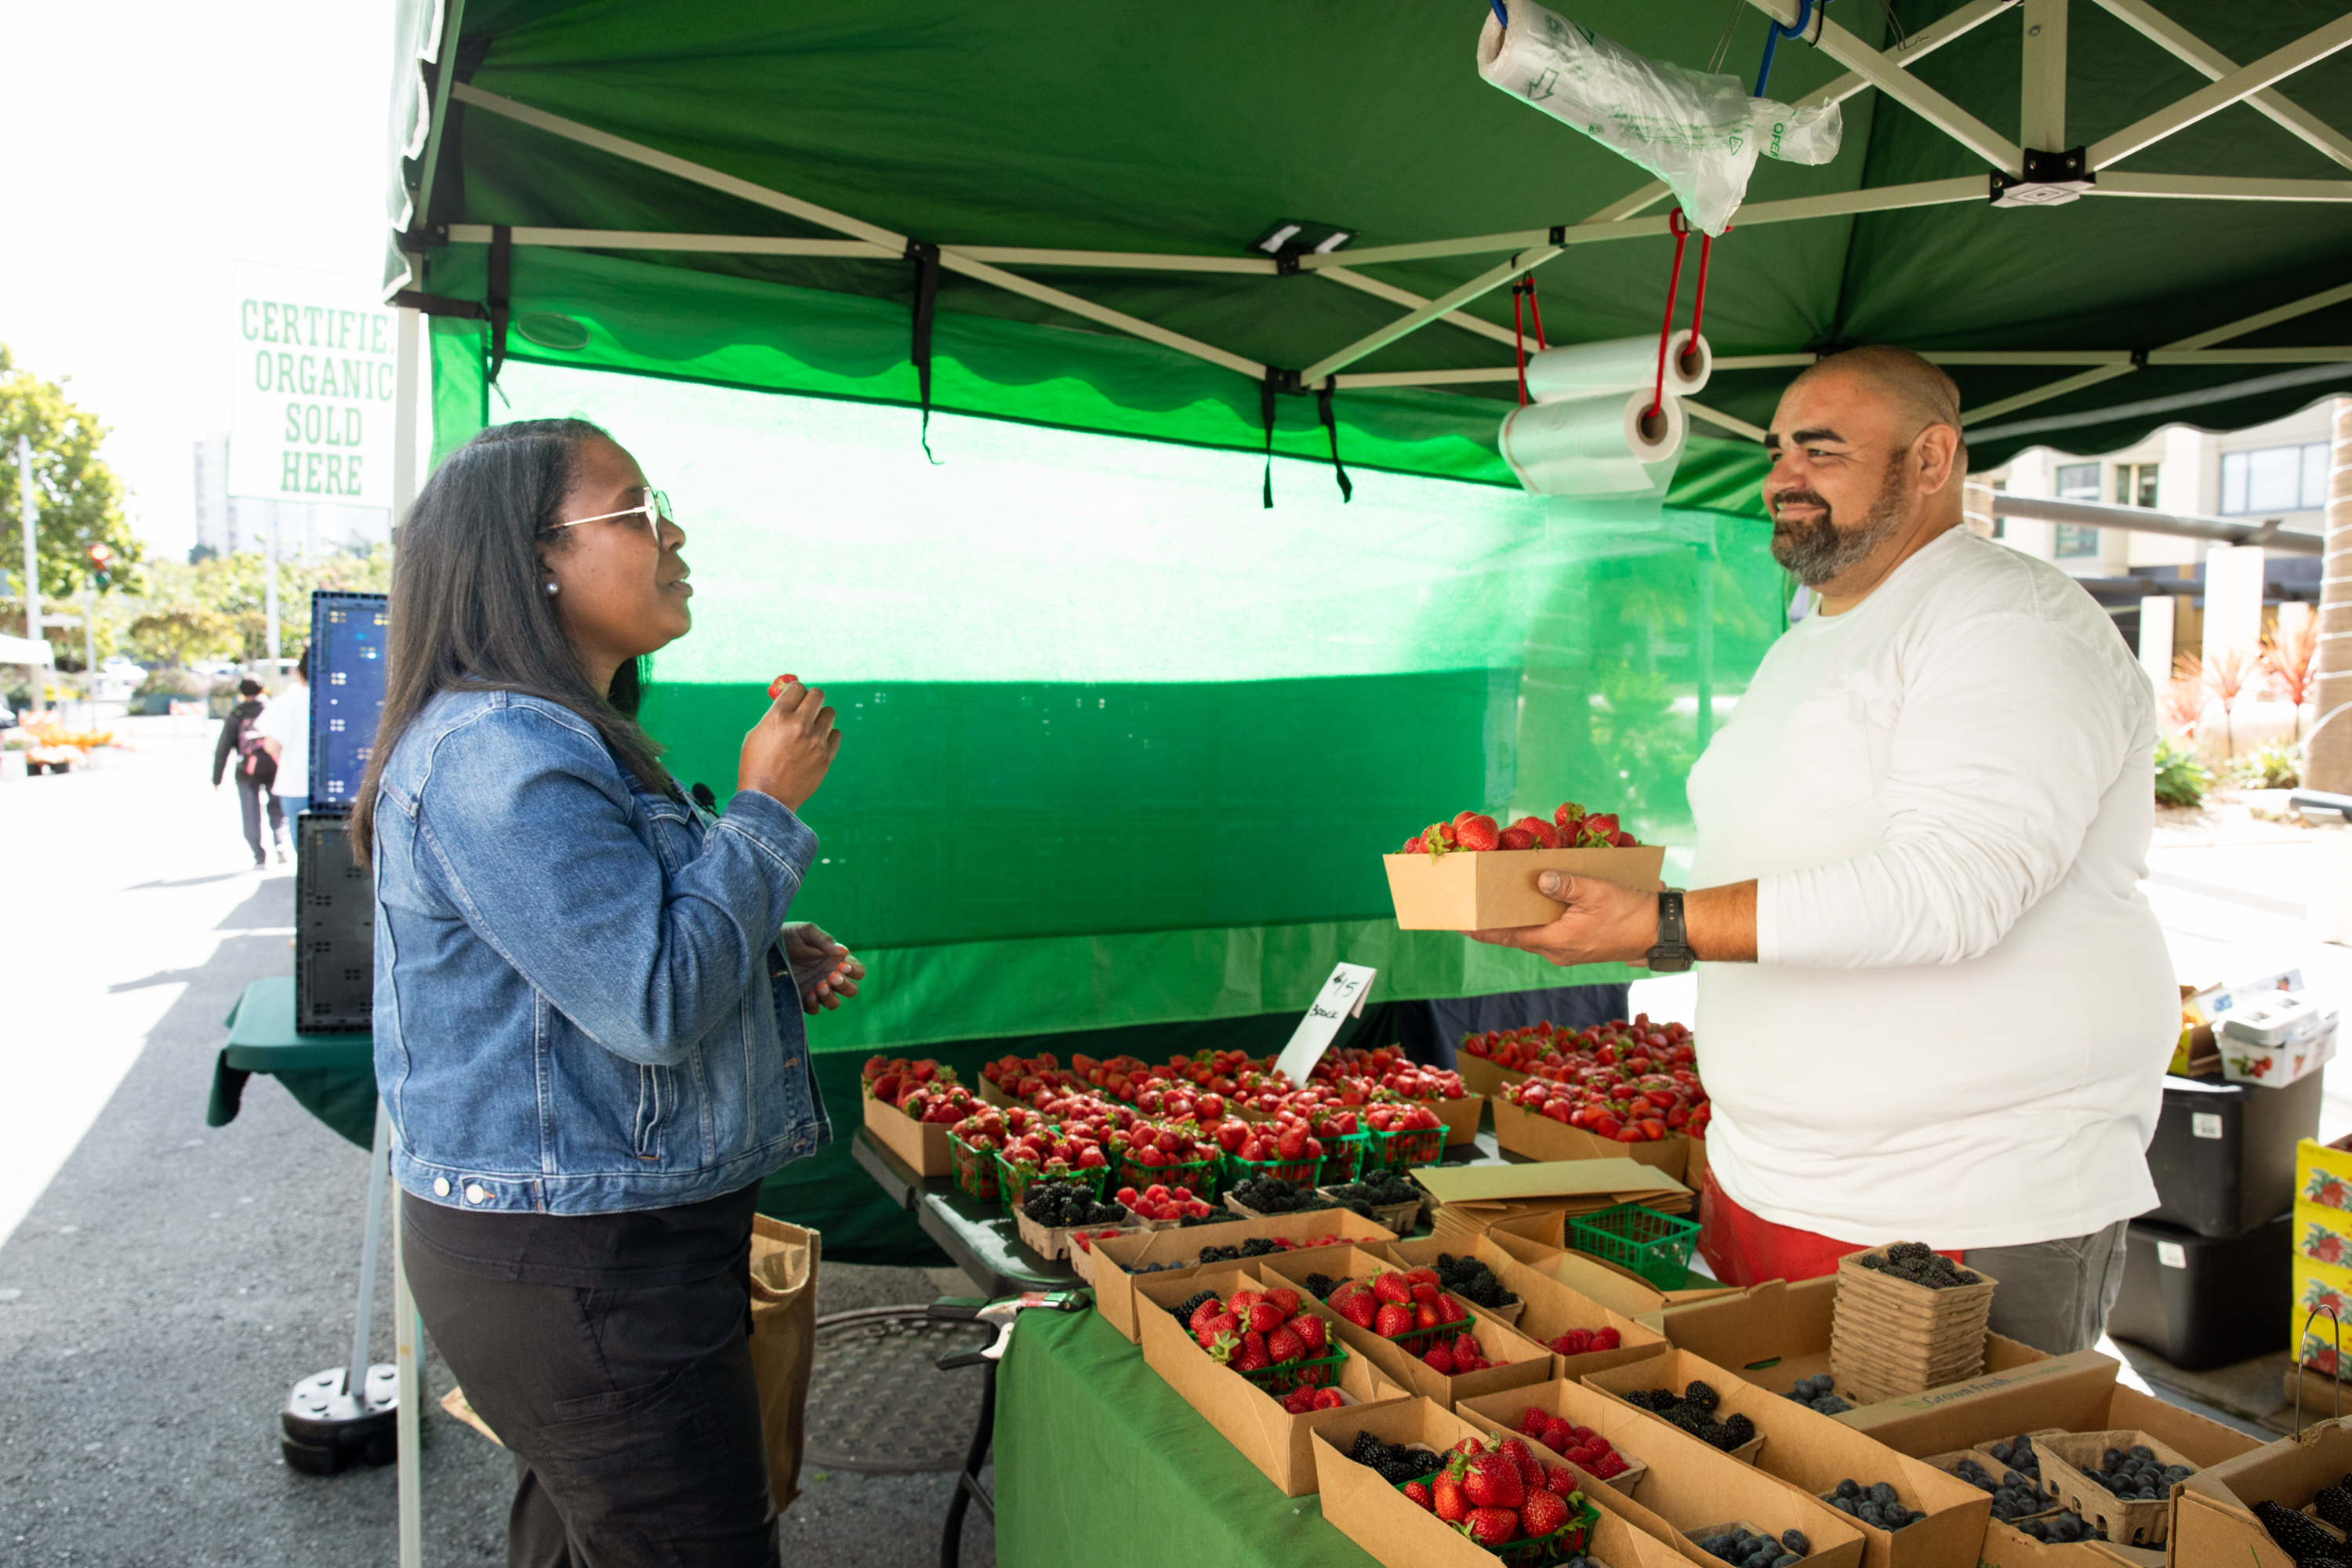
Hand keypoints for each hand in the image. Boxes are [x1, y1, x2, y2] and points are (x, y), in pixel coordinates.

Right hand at [738, 675, 839, 811]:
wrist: (767, 799)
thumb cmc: (756, 765)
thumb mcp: (756, 734)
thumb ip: (774, 715)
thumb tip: (789, 699)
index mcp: (778, 716)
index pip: (797, 687)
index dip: (796, 691)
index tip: (794, 698)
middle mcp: (799, 725)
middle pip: (817, 695)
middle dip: (811, 699)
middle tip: (807, 708)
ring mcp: (815, 741)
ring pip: (830, 713)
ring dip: (821, 717)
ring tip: (811, 729)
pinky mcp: (826, 756)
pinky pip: (836, 734)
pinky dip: (828, 736)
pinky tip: (816, 744)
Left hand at [782, 922, 863, 1013]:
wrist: (762, 946)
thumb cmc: (787, 935)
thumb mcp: (806, 931)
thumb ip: (825, 940)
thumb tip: (844, 951)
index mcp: (835, 960)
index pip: (857, 970)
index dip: (855, 971)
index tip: (843, 966)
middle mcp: (828, 977)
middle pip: (850, 990)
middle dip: (845, 985)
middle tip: (832, 976)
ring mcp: (815, 989)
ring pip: (834, 1003)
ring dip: (831, 997)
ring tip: (820, 986)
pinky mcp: (800, 999)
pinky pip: (815, 1010)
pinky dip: (815, 1005)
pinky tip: (808, 994)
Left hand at [1467, 872, 1658, 967]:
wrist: (1662, 930)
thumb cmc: (1632, 912)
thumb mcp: (1598, 891)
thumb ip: (1566, 884)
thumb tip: (1539, 879)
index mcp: (1557, 942)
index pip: (1509, 937)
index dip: (1482, 931)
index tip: (1458, 925)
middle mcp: (1558, 951)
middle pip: (1517, 936)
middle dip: (1495, 923)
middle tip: (1472, 906)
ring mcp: (1568, 950)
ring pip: (1533, 933)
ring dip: (1516, 919)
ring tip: (1497, 901)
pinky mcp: (1578, 944)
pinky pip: (1548, 931)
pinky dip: (1536, 918)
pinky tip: (1533, 901)